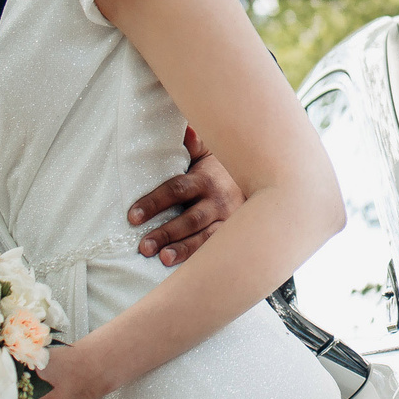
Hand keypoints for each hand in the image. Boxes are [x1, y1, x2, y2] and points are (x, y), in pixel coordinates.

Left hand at [128, 125, 242, 266]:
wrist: (265, 183)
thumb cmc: (222, 169)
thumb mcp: (209, 152)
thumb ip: (192, 143)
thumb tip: (180, 127)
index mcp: (206, 179)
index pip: (177, 190)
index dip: (155, 202)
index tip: (133, 216)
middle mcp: (218, 202)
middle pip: (189, 219)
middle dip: (166, 232)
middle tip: (143, 245)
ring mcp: (228, 222)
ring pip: (204, 239)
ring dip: (182, 250)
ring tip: (162, 259)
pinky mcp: (232, 238)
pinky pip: (216, 251)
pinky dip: (199, 260)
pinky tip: (183, 271)